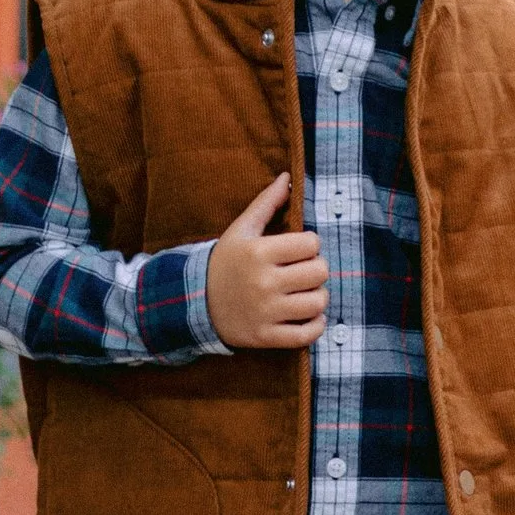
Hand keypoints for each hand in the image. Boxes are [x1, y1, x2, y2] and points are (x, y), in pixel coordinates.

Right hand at [205, 173, 328, 351]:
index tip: (298, 249)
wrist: (195, 302)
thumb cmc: (225, 261)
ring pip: (318, 302)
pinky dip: (315, 326)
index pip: (312, 244)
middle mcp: (264, 282)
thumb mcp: (241, 229)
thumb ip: (267, 202)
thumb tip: (288, 177)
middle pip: (320, 272)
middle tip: (302, 271)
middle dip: (315, 269)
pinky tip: (307, 315)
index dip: (310, 245)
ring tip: (304, 293)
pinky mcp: (265, 337)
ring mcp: (265, 312)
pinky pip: (307, 334)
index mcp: (259, 252)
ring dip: (317, 297)